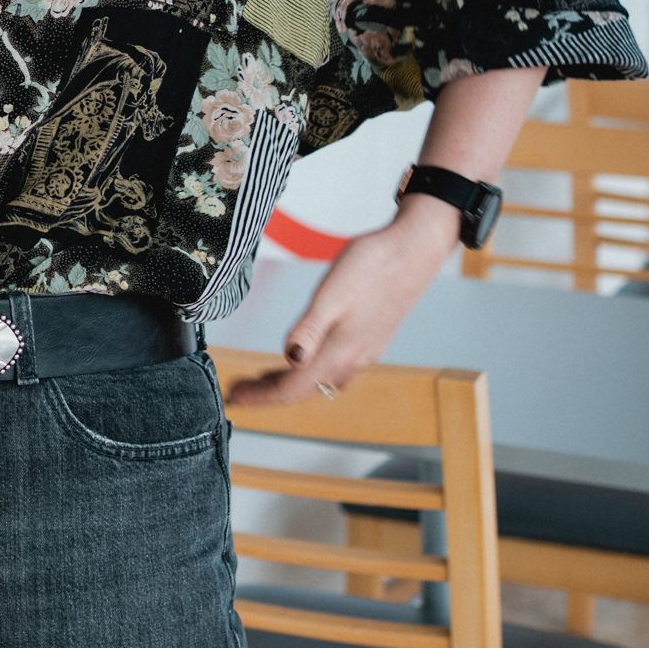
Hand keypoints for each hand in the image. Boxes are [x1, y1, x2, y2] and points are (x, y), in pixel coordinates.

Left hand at [230, 197, 461, 406]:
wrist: (414, 250)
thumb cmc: (373, 265)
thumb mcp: (332, 292)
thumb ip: (310, 328)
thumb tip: (290, 360)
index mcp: (341, 351)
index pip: (293, 387)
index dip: (261, 396)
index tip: (234, 398)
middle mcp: (354, 359)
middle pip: (304, 389)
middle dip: (269, 393)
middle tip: (239, 391)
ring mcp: (365, 352)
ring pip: (320, 381)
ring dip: (289, 384)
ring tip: (262, 379)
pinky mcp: (370, 341)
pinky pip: (334, 369)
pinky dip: (310, 371)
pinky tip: (303, 358)